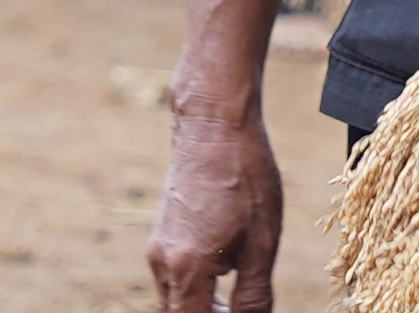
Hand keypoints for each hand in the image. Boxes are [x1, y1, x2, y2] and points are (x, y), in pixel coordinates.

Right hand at [147, 111, 283, 311]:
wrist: (214, 124)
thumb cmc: (244, 176)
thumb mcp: (261, 240)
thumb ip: (254, 293)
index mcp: (187, 268)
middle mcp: (163, 262)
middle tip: (239, 306)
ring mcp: (157, 246)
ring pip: (174, 295)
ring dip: (201, 301)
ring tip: (238, 281)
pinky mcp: (160, 232)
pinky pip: (173, 272)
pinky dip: (195, 279)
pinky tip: (226, 256)